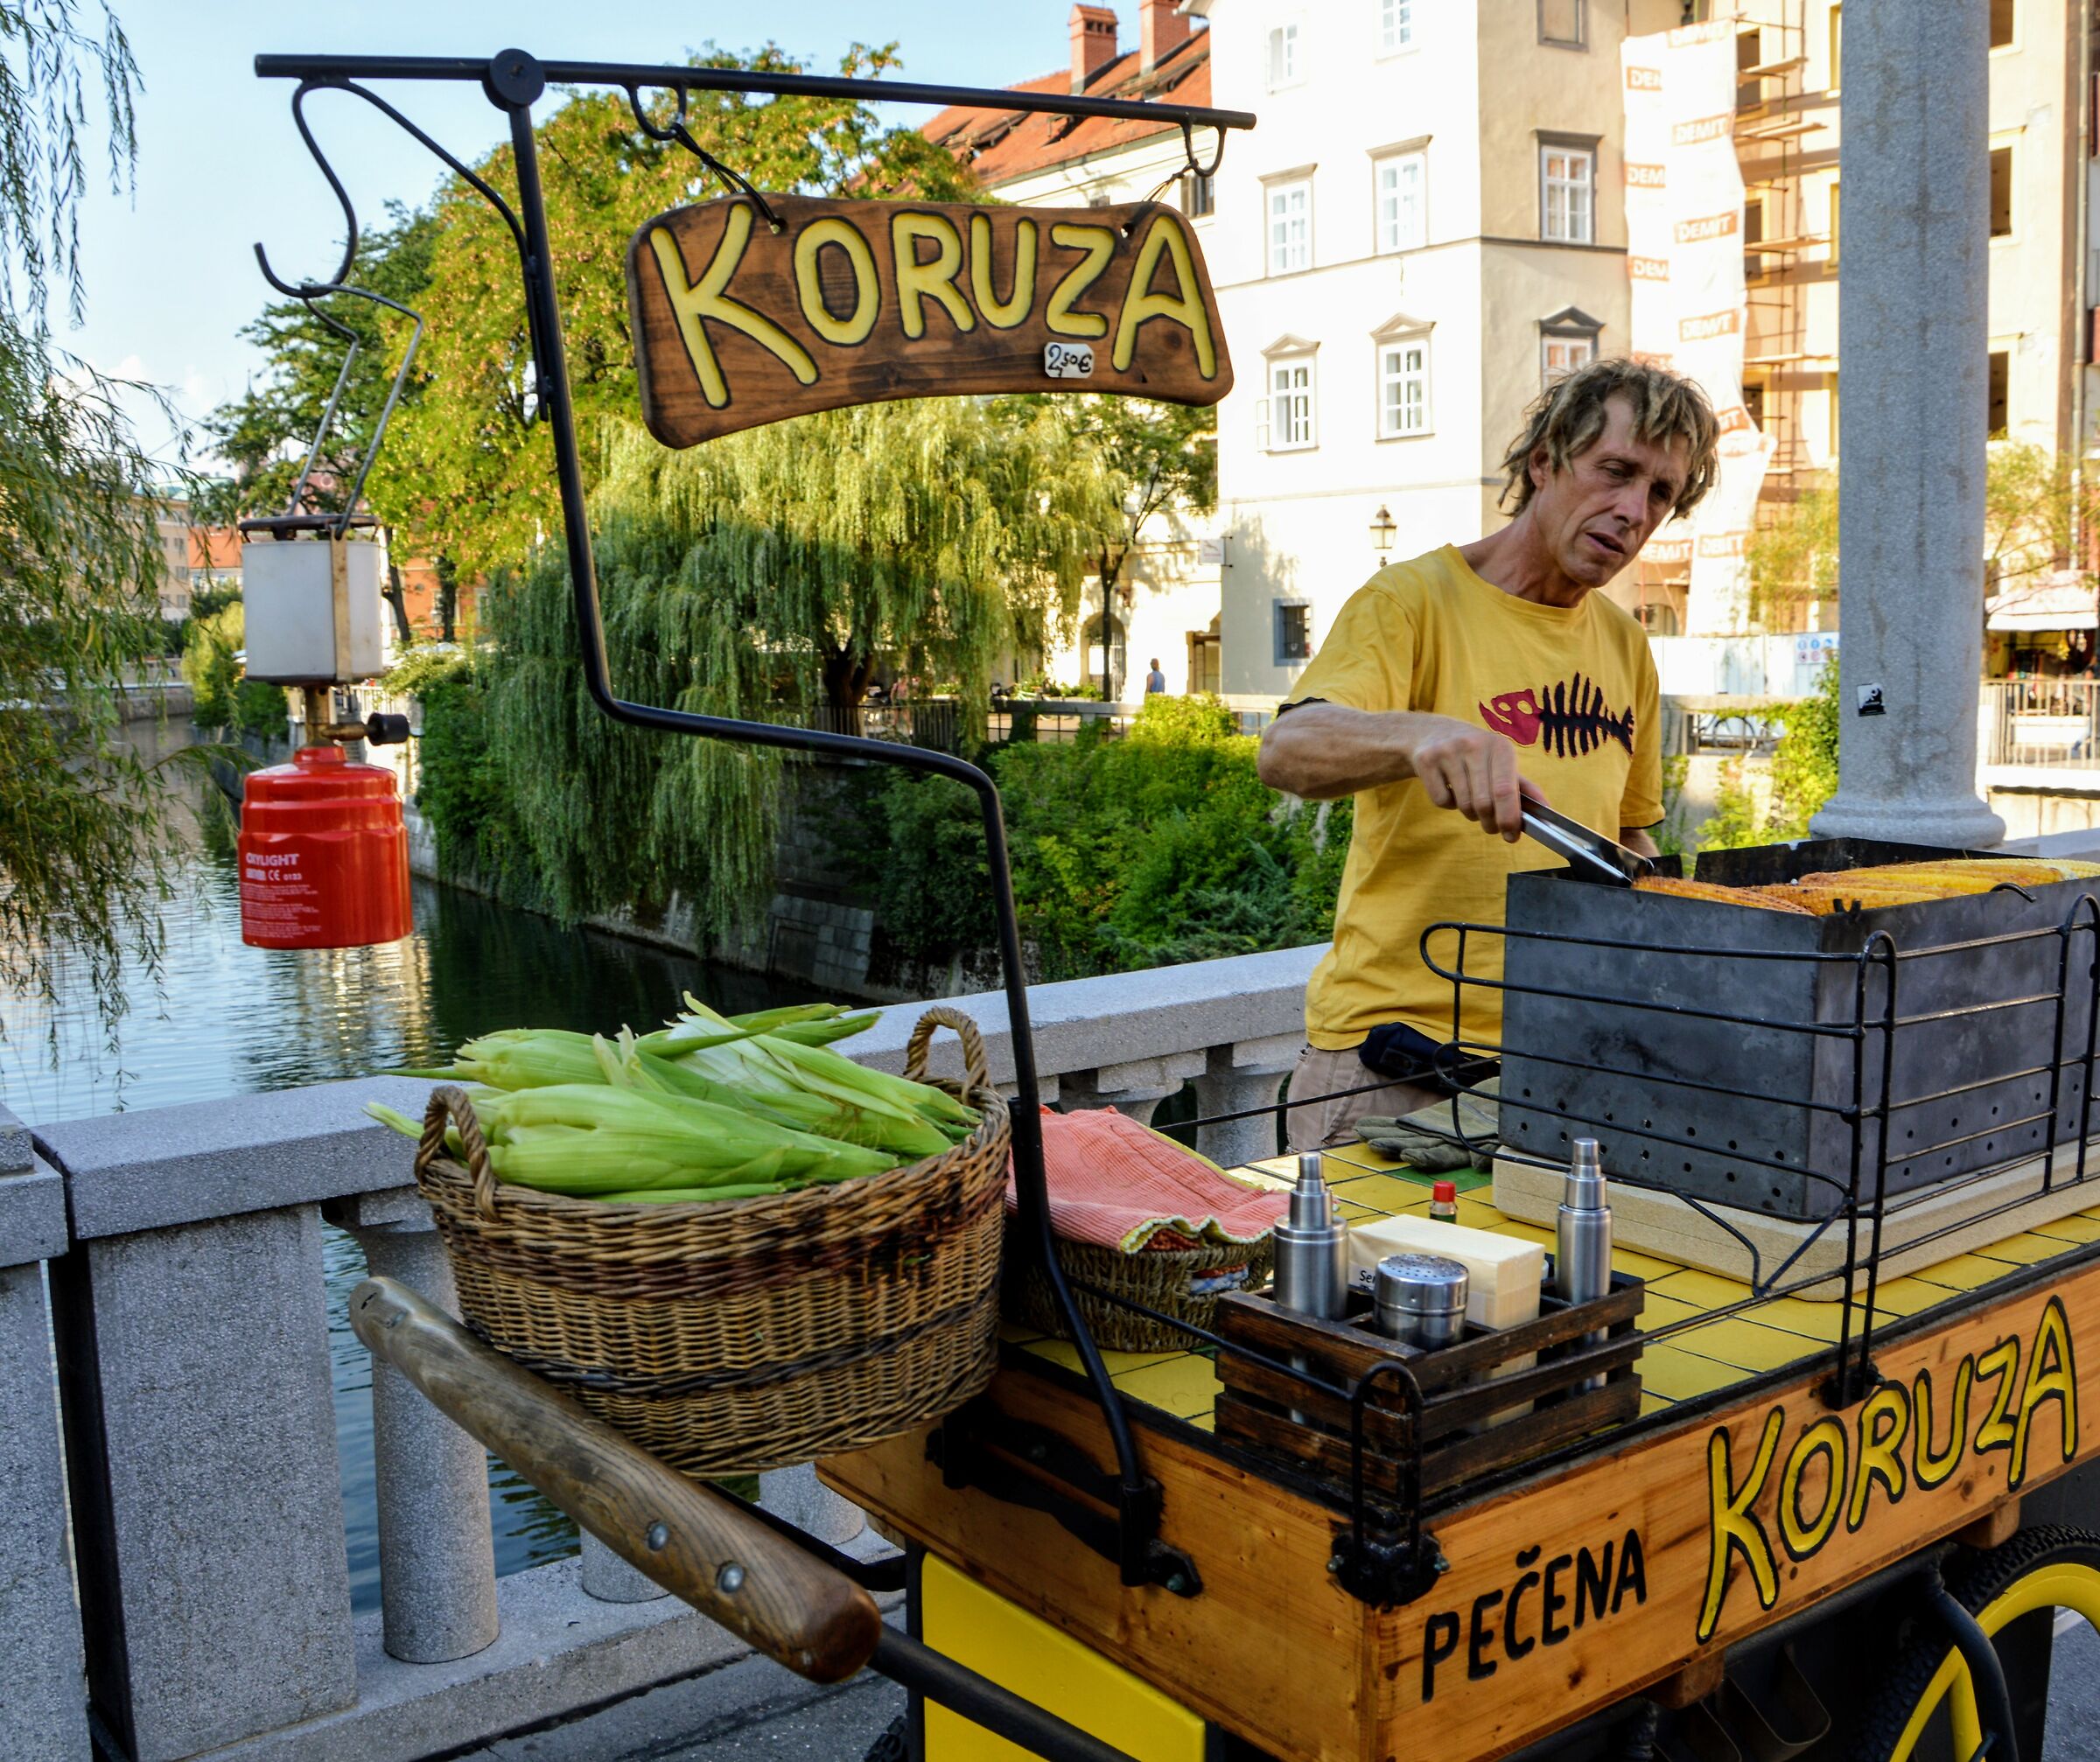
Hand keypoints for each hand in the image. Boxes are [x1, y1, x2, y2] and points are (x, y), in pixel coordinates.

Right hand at [1404, 715, 1545, 840]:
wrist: (1433, 732)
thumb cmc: (1476, 754)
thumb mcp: (1500, 762)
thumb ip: (1523, 786)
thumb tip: (1546, 810)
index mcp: (1499, 746)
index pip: (1505, 790)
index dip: (1509, 817)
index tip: (1511, 835)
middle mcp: (1474, 745)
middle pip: (1483, 803)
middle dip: (1489, 822)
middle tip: (1490, 826)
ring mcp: (1447, 752)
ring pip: (1463, 805)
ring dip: (1469, 813)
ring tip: (1470, 800)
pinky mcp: (1426, 760)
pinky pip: (1441, 801)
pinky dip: (1447, 804)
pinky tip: (1449, 788)